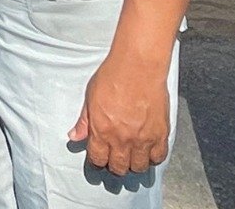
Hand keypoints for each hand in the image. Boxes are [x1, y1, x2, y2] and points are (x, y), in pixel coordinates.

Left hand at [70, 52, 171, 176]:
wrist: (137, 66)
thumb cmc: (113, 76)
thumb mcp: (90, 97)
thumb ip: (84, 121)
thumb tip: (74, 136)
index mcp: (101, 131)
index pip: (98, 159)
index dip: (98, 161)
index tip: (99, 158)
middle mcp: (122, 139)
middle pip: (119, 168)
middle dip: (115, 166)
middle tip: (116, 159)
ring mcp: (142, 138)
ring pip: (139, 166)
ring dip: (134, 164)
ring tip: (132, 155)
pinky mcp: (160, 134)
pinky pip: (158, 157)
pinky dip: (153, 157)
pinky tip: (148, 150)